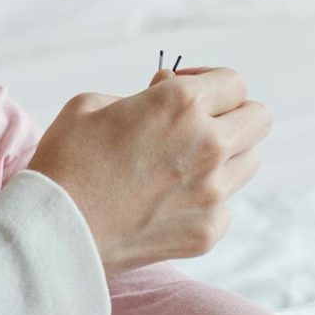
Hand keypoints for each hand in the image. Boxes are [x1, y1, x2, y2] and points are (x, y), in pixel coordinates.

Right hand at [29, 64, 269, 270]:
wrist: (55, 232)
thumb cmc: (65, 161)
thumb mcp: (91, 104)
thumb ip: (142, 93)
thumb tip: (167, 91)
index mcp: (181, 102)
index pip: (234, 82)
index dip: (211, 84)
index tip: (188, 93)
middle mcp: (208, 143)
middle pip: (259, 118)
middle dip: (233, 116)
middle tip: (200, 126)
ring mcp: (214, 191)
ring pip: (250, 162)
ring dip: (226, 157)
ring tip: (183, 166)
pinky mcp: (209, 229)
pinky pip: (226, 205)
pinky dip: (205, 200)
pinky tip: (167, 202)